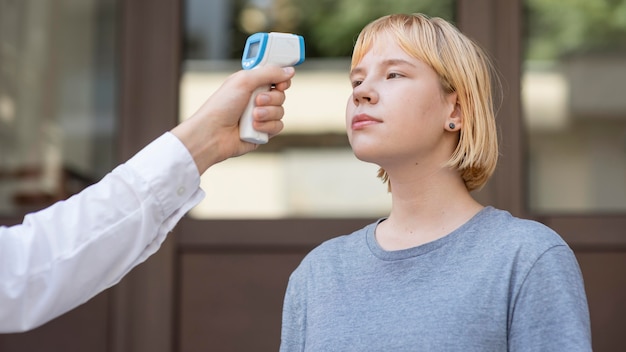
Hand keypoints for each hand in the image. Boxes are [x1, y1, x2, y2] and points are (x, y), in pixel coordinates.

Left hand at [171, 65, 295, 173]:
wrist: (213, 133)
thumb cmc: (221, 106)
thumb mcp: (244, 81)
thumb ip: (269, 72)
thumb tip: (289, 70)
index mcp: (251, 83)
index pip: (275, 77)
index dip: (281, 78)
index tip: (279, 82)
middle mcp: (256, 98)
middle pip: (281, 94)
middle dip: (271, 98)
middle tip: (257, 100)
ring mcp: (260, 115)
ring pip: (281, 111)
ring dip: (267, 113)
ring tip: (252, 116)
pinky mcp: (263, 131)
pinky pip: (278, 126)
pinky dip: (267, 126)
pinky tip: (253, 127)